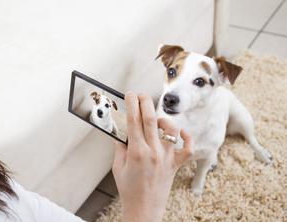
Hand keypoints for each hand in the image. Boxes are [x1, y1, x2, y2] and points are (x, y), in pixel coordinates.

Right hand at [113, 92, 192, 221]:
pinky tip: (180, 133)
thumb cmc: (129, 190)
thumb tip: (122, 132)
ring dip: (162, 119)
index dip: (131, 104)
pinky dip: (187, 138)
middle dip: (145, 102)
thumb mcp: (118, 167)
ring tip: (155, 119)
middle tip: (140, 94)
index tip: (129, 95)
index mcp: (136, 152)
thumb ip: (120, 147)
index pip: (133, 121)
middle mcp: (154, 152)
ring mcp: (167, 158)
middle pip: (150, 119)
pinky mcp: (175, 164)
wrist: (144, 209)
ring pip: (170, 129)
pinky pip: (187, 149)